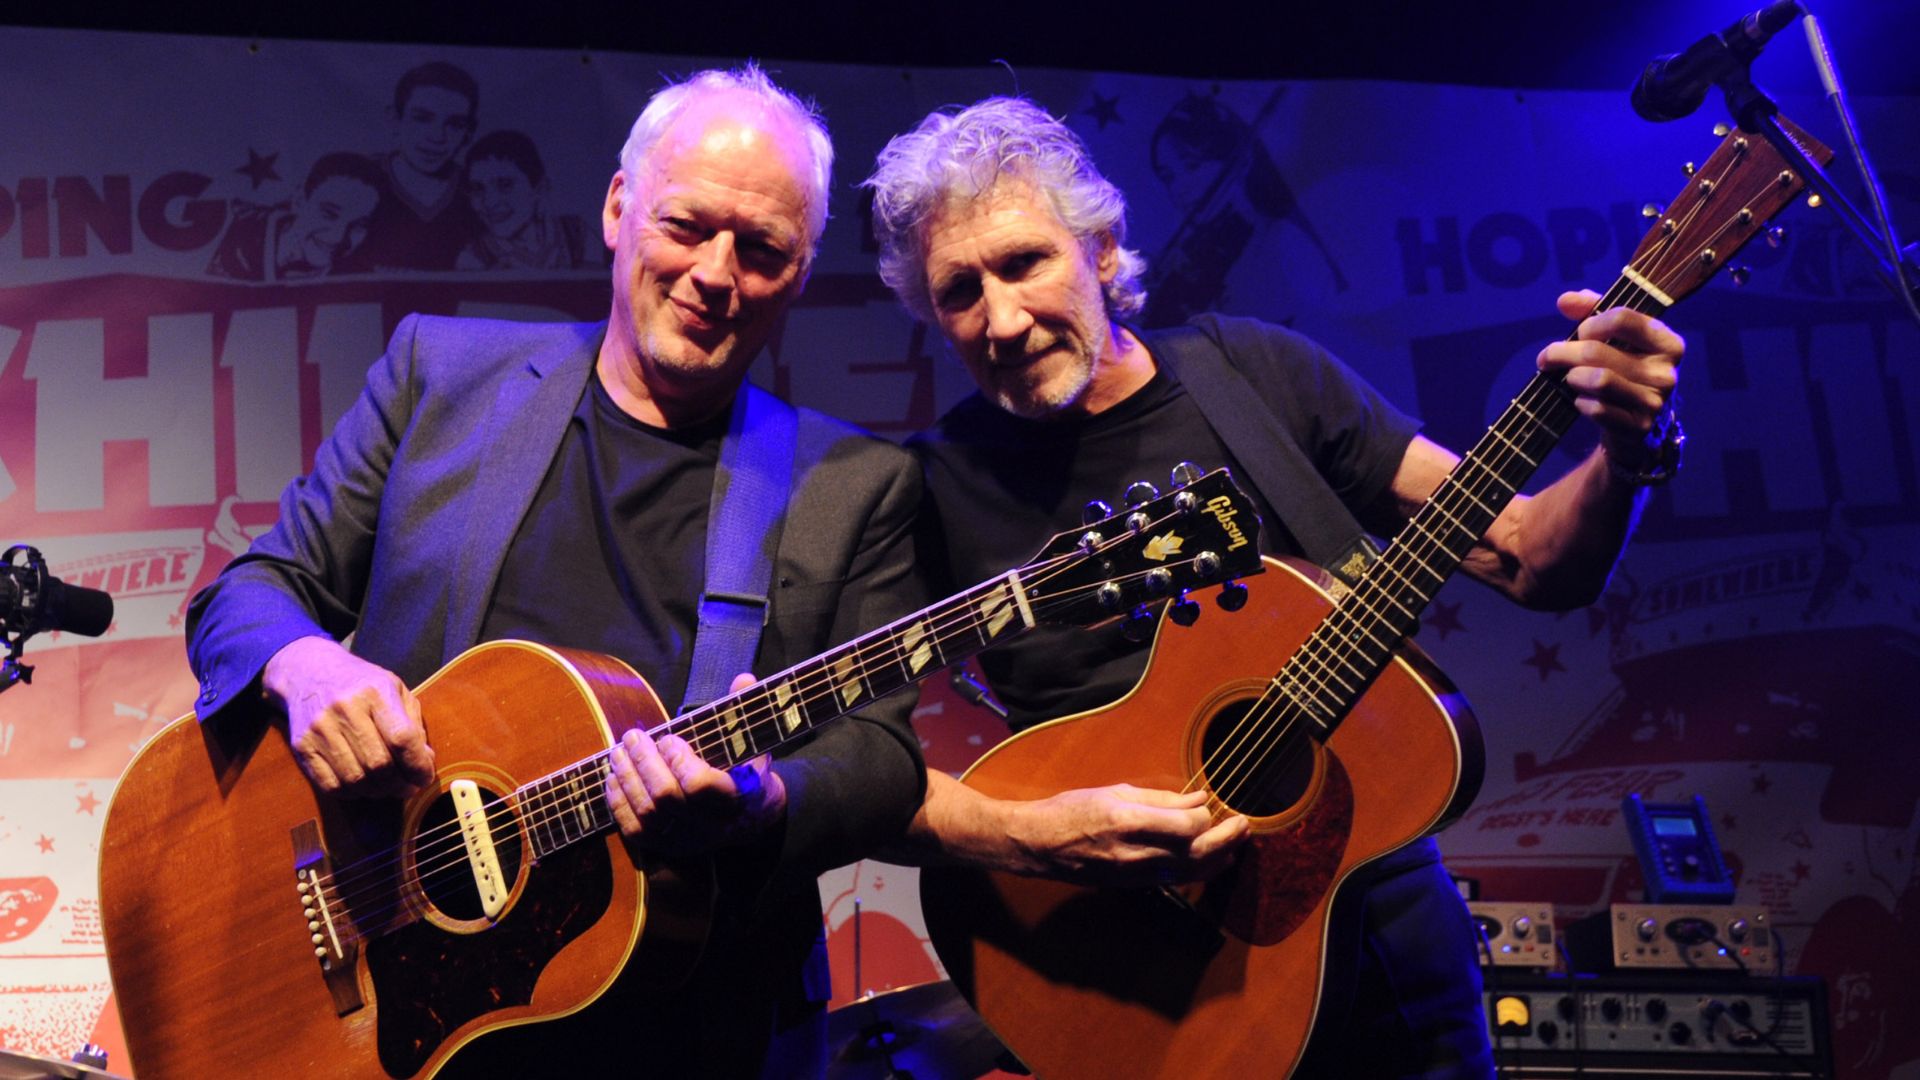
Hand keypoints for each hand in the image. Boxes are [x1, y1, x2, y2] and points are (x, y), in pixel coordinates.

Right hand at [262, 635, 434, 796]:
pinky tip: (363, 786)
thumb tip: (424, 763)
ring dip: (378, 792)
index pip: (402, 738)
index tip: (425, 777)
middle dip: (400, 784)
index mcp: (375, 691)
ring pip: (355, 779)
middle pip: (379, 764)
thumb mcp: (395, 689)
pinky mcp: (302, 746)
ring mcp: (319, 728)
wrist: (310, 672)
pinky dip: (353, 793)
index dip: (418, 765)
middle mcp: (345, 708)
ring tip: (389, 788)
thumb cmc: (361, 684)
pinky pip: (331, 785)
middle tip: (409, 788)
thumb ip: (413, 724)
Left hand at [604, 672, 787, 857]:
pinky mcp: (666, 847)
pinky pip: (633, 829)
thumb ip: (745, 712)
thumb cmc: (748, 773)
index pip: (700, 785)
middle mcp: (710, 825)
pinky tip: (614, 777)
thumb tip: (743, 678)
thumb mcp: (754, 745)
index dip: (678, 760)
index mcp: (735, 798)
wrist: (749, 820)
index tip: (669, 738)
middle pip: (664, 796)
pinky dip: (618, 802)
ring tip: (618, 751)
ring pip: (645, 812)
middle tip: (633, 736)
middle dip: (643, 762)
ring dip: (627, 777)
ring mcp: (686, 839)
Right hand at [1005, 783, 1249, 886]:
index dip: (1207, 815)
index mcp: (1130, 820)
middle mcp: (1136, 852)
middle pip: (1199, 853)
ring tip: (1236, 842)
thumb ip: (1161, 798)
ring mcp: (1136, 873)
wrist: (1040, 845)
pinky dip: (1200, 869)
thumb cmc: (1072, 811)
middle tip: (1244, 825)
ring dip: (1221, 857)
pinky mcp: (1135, 885)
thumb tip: (1199, 797)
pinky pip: (1178, 880)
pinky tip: (1211, 859)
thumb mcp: (1116, 792)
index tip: (1210, 804)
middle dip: (1229, 839)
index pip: (1189, 825)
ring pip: (1194, 872)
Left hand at [1537, 289, 1682, 462]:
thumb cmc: (1623, 371)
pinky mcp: (1638, 426)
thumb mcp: (1614, 338)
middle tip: (1548, 357)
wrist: (1635, 425)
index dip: (1590, 323)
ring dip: (1572, 377)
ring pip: (1597, 380)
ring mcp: (1654, 401)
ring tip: (1569, 378)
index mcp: (1667, 343)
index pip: (1621, 318)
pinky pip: (1597, 409)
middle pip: (1597, 351)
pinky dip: (1581, 402)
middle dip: (1563, 352)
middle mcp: (1666, 372)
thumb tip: (1566, 300)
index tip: (1579, 332)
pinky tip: (1581, 400)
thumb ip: (1591, 312)